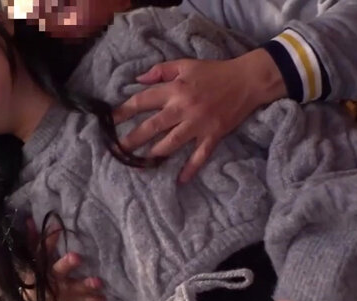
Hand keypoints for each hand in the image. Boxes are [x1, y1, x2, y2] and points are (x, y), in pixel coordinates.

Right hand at [21, 217, 105, 300]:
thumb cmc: (37, 272)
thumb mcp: (33, 257)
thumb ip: (33, 239)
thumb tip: (29, 219)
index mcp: (42, 265)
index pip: (43, 250)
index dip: (50, 239)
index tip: (58, 225)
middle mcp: (52, 277)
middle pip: (59, 270)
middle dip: (67, 264)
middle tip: (77, 257)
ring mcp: (63, 290)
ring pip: (75, 287)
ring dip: (86, 285)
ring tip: (99, 282)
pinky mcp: (72, 298)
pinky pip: (83, 300)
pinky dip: (93, 300)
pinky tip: (105, 299)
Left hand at [113, 48, 286, 182]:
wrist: (248, 80)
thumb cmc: (215, 71)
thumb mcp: (186, 64)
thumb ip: (161, 71)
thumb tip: (138, 79)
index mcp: (175, 89)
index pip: (143, 101)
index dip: (124, 111)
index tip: (109, 121)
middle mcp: (184, 108)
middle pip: (152, 126)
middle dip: (133, 139)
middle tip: (117, 150)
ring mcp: (199, 124)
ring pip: (172, 143)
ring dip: (155, 155)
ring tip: (139, 165)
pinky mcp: (213, 135)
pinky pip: (200, 155)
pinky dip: (190, 168)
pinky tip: (179, 180)